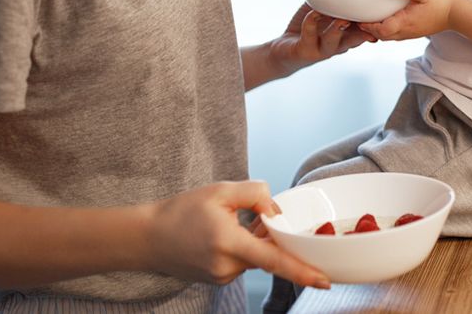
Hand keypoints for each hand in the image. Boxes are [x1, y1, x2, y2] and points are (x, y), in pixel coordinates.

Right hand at [146, 181, 329, 287]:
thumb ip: (255, 194)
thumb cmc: (181, 211)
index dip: (302, 272)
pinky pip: (243, 261)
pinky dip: (244, 247)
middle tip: (251, 217)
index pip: (274, 261)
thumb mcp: (220, 191)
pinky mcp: (218, 279)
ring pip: (255, 256)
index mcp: (229, 243)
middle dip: (270, 235)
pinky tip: (223, 234)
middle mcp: (227, 266)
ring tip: (228, 223)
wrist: (147, 237)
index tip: (325, 281)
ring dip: (255, 240)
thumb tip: (276, 210)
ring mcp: (223, 276)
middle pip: (267, 253)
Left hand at [270, 4, 375, 74]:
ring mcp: (324, 49)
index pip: (366, 27)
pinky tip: (314, 12)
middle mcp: (339, 44)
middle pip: (357, 37)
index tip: (382, 5)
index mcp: (347, 35)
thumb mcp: (320, 10)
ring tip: (341, 18)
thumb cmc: (307, 29)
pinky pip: (311, 33)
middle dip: (365, 27)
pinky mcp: (307, 50)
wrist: (285, 52)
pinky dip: (312, 20)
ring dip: (339, 27)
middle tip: (368, 14)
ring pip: (335, 39)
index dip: (375, 18)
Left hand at [358, 0, 452, 40]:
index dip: (368, 26)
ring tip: (368, 19)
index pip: (381, 30)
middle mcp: (405, 31)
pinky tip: (384, 19)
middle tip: (358, 18)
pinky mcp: (413, 32)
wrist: (455, 14)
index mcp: (405, 22)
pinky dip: (385, 30)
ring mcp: (409, 34)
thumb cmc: (440, 2)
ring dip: (376, 30)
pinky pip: (394, 35)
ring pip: (387, 37)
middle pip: (381, 36)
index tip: (358, 19)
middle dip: (369, 29)